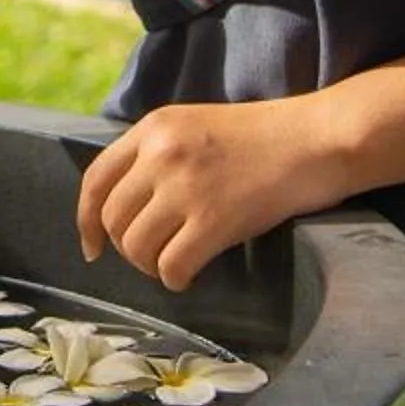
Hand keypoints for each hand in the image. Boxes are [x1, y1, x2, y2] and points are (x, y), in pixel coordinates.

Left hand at [74, 97, 350, 291]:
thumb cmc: (265, 137)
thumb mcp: (197, 126)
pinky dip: (175, 278)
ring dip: (150, 266)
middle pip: (113, 219)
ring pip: (136, 246)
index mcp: (153, 127)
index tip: (93, 246)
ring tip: (173, 263)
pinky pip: (171, 266)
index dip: (86, 220)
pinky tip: (192, 274)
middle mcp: (160, 154)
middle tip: (152, 257)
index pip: (95, 179)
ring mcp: (185, 186)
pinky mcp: (214, 219)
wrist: (317, 138)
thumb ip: (159, 154)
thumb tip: (130, 204)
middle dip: (126, 248)